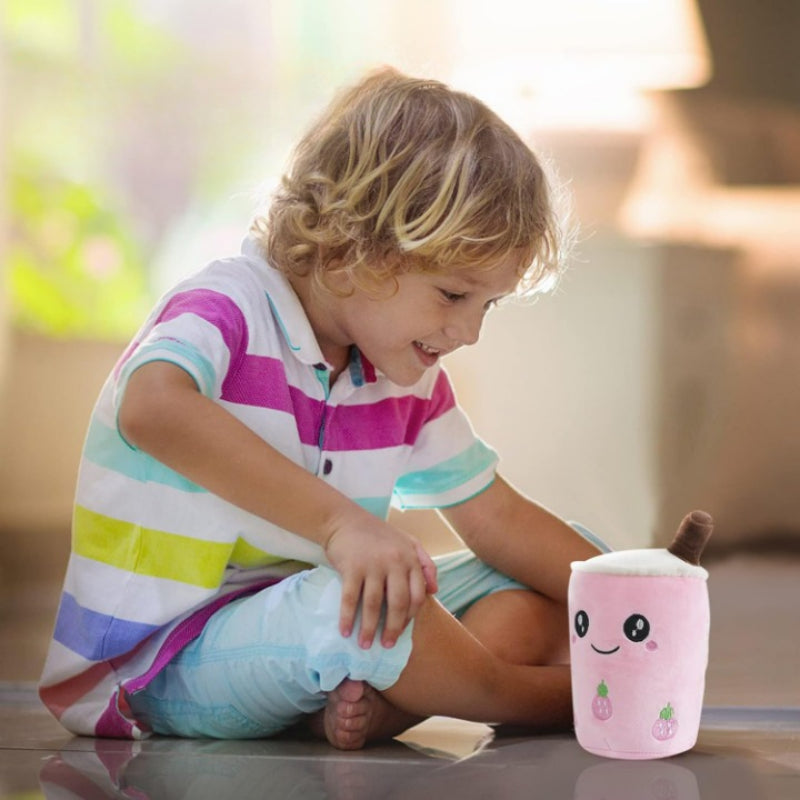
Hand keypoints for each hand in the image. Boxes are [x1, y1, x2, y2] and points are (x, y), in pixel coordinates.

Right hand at [324, 516, 437, 649]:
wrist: (345, 520)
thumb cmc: (377, 534)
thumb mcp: (407, 543)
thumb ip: (425, 564)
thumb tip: (434, 591)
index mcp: (410, 558)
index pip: (417, 595)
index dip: (410, 617)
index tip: (402, 631)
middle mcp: (394, 562)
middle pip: (398, 603)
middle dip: (393, 629)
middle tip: (387, 645)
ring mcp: (373, 564)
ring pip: (374, 604)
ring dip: (369, 628)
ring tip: (365, 645)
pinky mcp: (352, 567)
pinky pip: (351, 598)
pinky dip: (348, 618)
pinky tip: (346, 632)